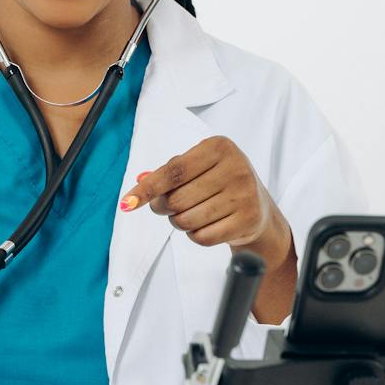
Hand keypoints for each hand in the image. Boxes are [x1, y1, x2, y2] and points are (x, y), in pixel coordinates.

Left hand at [118, 137, 292, 265]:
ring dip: (179, 223)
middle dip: (164, 208)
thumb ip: (168, 172)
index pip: (174, 171)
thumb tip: (140, 179)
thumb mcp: (198, 168)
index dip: (147, 189)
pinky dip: (195, 236)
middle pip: (177, 199)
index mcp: (219, 147)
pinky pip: (203, 237)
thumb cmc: (219, 183)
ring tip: (191, 215)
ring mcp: (244, 194)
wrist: (258, 208)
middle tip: (169, 208)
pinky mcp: (248, 220)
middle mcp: (236, 167)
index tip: (127, 203)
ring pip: (187, 221)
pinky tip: (206, 226)